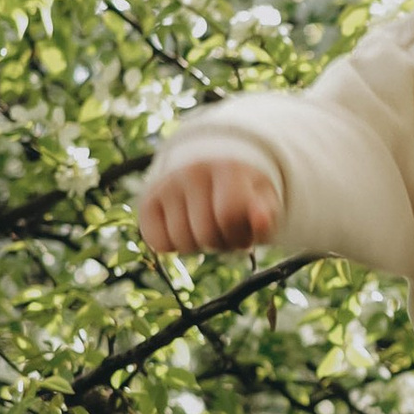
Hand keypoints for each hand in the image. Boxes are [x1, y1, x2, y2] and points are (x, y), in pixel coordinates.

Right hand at [137, 146, 283, 257]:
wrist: (212, 168)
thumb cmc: (244, 193)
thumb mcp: (264, 202)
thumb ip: (267, 216)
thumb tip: (262, 221)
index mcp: (227, 168)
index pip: (228, 216)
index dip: (241, 234)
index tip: (245, 229)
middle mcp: (192, 172)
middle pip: (205, 234)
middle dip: (221, 243)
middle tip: (226, 230)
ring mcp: (166, 185)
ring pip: (182, 242)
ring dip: (199, 246)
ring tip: (207, 227)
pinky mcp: (147, 201)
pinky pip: (157, 243)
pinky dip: (173, 245)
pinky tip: (185, 229)